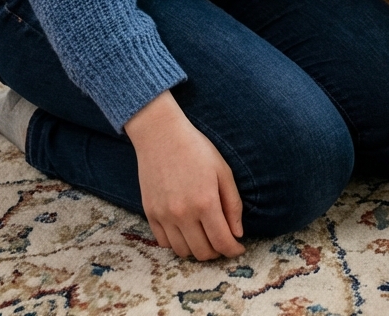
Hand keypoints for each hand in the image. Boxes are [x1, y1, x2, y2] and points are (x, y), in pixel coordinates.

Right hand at [124, 90, 244, 259]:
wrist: (161, 135)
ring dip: (197, 249)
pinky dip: (177, 242)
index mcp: (205, 202)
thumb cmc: (196, 149)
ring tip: (205, 236)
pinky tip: (186, 230)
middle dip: (217, 251)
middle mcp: (183, 214)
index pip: (222, 242)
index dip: (233, 250)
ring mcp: (164, 215)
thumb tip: (237, 234)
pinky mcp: (150, 213)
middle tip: (223, 240)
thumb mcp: (223, 171)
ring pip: (183, 251)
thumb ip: (233, 204)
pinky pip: (164, 242)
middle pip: (202, 252)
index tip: (239, 248)